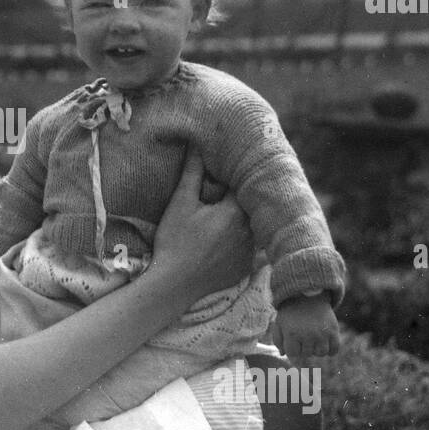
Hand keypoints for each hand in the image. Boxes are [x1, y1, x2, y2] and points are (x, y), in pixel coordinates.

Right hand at [152, 153, 254, 297]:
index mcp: (236, 212)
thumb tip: (196, 145)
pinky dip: (244, 243)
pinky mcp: (246, 268)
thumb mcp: (181, 203)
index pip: (245, 187)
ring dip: (245, 221)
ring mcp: (249, 253)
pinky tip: (229, 241)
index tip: (225, 177)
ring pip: (254, 228)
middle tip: (225, 197)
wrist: (174, 284)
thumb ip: (192, 172)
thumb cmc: (174, 240)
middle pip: (252, 208)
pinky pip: (252, 249)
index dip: (235, 179)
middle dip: (243, 199)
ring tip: (226, 219)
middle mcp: (249, 232)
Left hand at [274, 295, 339, 360]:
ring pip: (321, 353)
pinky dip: (331, 350)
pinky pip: (334, 349)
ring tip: (314, 339)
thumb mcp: (279, 323)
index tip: (294, 345)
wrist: (308, 295)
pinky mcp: (333, 330)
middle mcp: (307, 335)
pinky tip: (325, 343)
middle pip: (307, 354)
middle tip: (303, 337)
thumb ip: (278, 340)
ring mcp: (322, 333)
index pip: (293, 354)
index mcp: (292, 333)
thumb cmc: (291, 311)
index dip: (293, 351)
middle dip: (304, 348)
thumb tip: (282, 354)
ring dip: (317, 349)